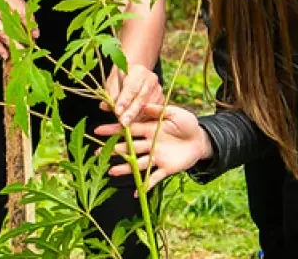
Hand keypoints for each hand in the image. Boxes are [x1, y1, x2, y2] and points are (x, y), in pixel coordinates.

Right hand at [0, 0, 37, 58]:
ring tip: (19, 55)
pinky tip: (6, 55)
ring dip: (11, 45)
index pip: (21, 12)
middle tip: (28, 48)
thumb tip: (35, 34)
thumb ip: (28, 17)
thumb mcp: (18, 4)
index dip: (28, 24)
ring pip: (1, 33)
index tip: (35, 35)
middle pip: (10, 24)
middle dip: (20, 38)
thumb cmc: (6, 4)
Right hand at [94, 104, 211, 188]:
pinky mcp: (166, 168)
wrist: (200, 140)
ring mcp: (156, 157)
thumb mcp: (175, 113)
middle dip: (113, 149)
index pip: (128, 130)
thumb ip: (159, 110)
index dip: (113, 130)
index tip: (98, 130)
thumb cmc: (187, 124)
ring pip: (137, 163)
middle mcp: (149, 144)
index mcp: (150, 129)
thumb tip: (143, 104)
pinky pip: (154, 178)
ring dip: (125, 168)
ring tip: (111, 171)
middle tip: (97, 152)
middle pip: (129, 147)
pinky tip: (137, 193)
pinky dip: (146, 185)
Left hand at [104, 63, 163, 126]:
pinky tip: (135, 124)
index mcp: (139, 71)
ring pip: (148, 107)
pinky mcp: (162, 100)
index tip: (117, 111)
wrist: (135, 74)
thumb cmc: (121, 77)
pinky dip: (143, 119)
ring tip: (127, 125)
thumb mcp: (113, 81)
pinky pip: (153, 112)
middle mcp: (151, 79)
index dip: (124, 101)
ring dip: (137, 117)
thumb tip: (105, 106)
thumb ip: (110, 93)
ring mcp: (158, 90)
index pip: (132, 88)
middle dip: (131, 112)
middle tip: (123, 123)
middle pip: (141, 99)